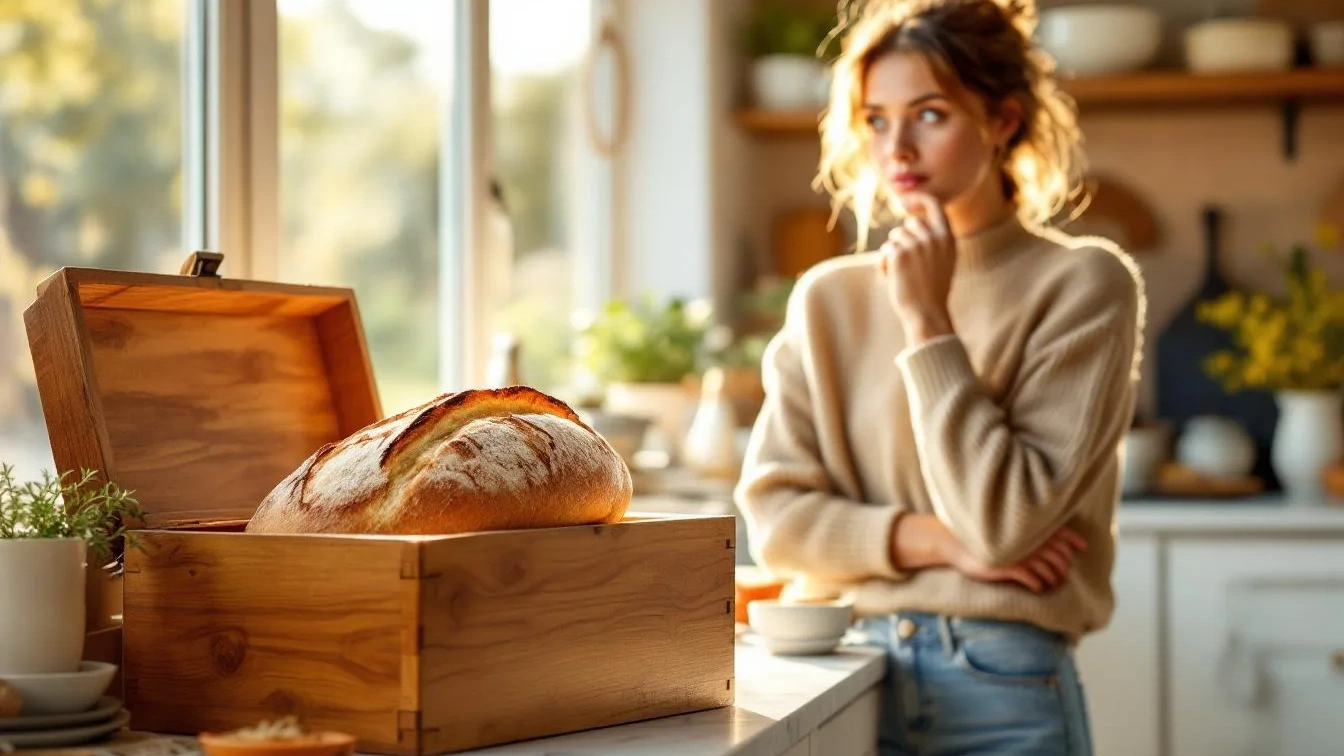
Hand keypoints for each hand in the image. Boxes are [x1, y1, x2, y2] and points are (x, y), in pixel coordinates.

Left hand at [878, 192, 955, 343]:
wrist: (926, 313)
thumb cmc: (932, 291)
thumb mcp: (943, 261)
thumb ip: (935, 240)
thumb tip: (915, 222)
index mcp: (948, 238)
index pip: (934, 205)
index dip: (918, 199)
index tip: (906, 201)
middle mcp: (934, 237)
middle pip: (909, 224)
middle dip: (903, 240)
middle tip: (907, 263)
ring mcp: (916, 244)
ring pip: (895, 237)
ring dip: (894, 253)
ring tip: (903, 274)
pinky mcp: (899, 254)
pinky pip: (885, 251)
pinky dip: (885, 264)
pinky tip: (893, 278)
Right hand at [943, 526, 1087, 593]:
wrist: (953, 543)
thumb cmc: (978, 539)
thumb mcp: (1003, 533)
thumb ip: (1023, 533)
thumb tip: (1041, 541)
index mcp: (1026, 527)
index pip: (1060, 531)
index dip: (1074, 540)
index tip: (1083, 547)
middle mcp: (1026, 538)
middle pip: (1058, 554)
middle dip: (1063, 566)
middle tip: (1062, 575)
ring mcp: (1018, 552)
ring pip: (1048, 569)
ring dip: (1053, 579)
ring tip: (1051, 584)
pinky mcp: (1008, 566)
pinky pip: (1032, 578)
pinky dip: (1038, 584)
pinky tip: (1036, 588)